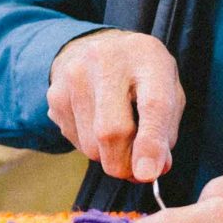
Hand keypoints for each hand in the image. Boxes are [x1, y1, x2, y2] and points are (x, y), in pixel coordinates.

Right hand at [46, 29, 181, 182]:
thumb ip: (166, 132)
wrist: (99, 48)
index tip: (147, 175)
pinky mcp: (55, 95)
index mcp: (146, 56)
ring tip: (119, 134)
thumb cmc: (142, 76)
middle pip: (112, 131)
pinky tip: (98, 124)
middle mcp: (106, 60)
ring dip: (110, 156)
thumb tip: (152, 171)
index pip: (152, 105)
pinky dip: (93, 147)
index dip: (150, 143)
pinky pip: (76, 143)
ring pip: (92, 146)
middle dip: (126, 163)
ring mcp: (74, 76)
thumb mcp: (167, 91)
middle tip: (138, 169)